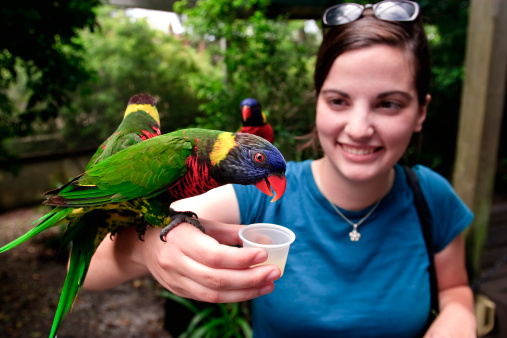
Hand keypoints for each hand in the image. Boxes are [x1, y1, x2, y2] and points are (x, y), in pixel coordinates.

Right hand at [139, 219, 280, 302]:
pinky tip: (250, 290)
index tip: (263, 254)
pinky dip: (232, 296)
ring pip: (213, 294)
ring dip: (245, 292)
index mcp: (180, 239)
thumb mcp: (201, 222)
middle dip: (249, 279)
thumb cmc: (177, 226)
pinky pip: (208, 298)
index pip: (213, 256)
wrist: (142, 244)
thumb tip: (261, 237)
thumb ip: (229, 231)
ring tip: (268, 285)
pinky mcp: (179, 291)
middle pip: (216, 279)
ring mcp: (175, 281)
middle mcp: (175, 263)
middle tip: (274, 273)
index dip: (240, 258)